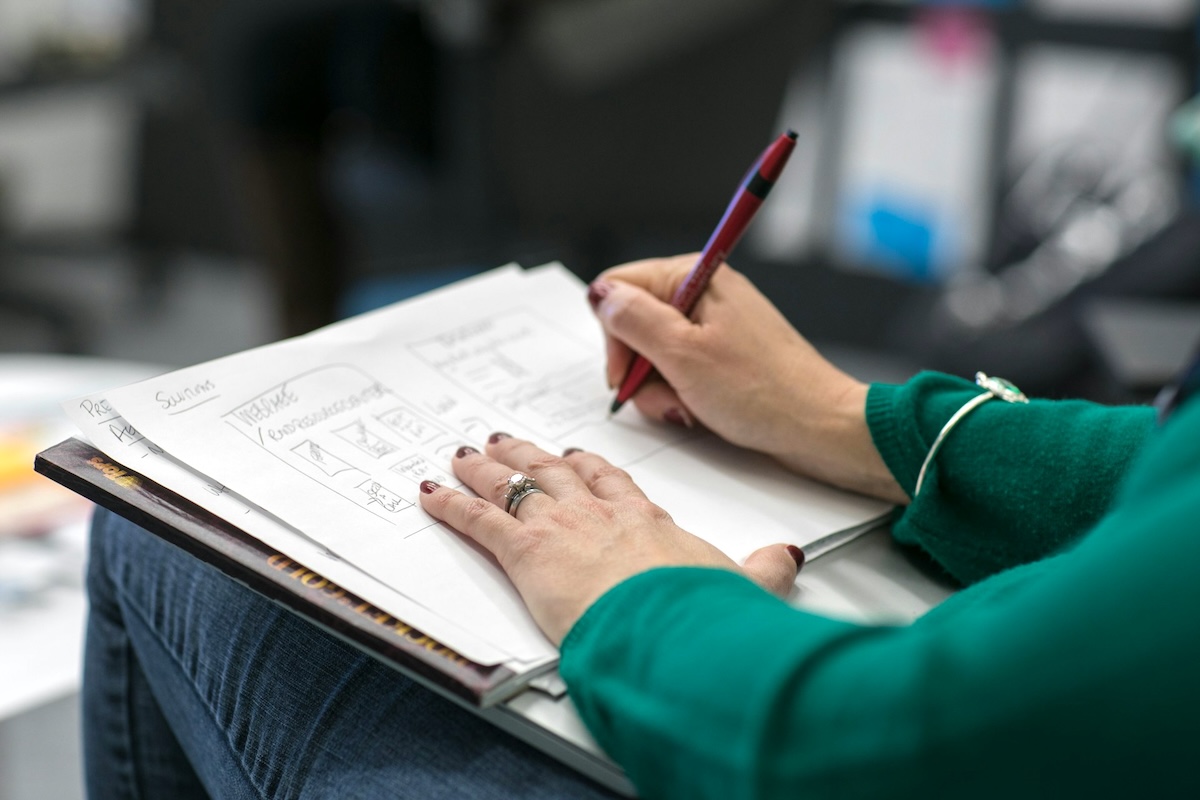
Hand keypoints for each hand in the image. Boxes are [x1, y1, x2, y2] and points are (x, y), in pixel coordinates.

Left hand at [417, 435, 801, 644]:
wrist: (667, 621)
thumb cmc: (697, 606)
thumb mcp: (741, 584)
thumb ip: (762, 569)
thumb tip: (787, 556)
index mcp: (643, 518)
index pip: (610, 481)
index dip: (588, 466)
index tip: (575, 456)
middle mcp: (597, 512)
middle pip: (554, 471)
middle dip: (527, 454)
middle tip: (504, 439)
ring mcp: (560, 526)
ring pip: (513, 484)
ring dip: (484, 468)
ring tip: (465, 453)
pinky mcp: (526, 551)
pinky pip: (479, 520)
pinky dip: (451, 506)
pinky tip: (432, 494)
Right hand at [589, 255, 905, 502]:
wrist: (821, 428)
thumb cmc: (761, 391)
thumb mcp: (683, 354)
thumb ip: (633, 320)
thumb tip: (600, 294)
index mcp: (695, 276)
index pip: (620, 288)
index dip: (614, 334)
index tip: (627, 374)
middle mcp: (704, 294)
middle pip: (635, 324)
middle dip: (639, 369)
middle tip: (664, 396)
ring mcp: (716, 327)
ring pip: (655, 354)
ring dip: (660, 389)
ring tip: (688, 408)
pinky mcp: (725, 357)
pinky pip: (681, 372)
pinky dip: (681, 395)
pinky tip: (699, 412)